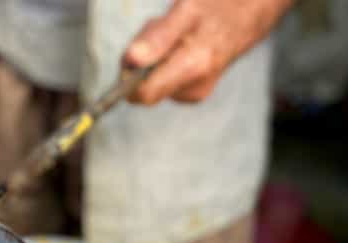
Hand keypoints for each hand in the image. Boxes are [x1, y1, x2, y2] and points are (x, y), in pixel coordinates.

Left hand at [124, 0, 292, 104]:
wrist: (252, 11)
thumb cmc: (219, 4)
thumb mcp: (187, 10)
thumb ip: (158, 38)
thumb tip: (129, 62)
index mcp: (192, 69)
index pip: (143, 95)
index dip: (129, 75)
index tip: (136, 51)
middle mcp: (193, 89)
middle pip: (143, 87)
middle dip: (143, 60)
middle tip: (162, 31)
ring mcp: (194, 92)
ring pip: (151, 81)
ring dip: (153, 57)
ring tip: (177, 33)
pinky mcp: (193, 91)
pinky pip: (162, 78)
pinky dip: (163, 60)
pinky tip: (181, 43)